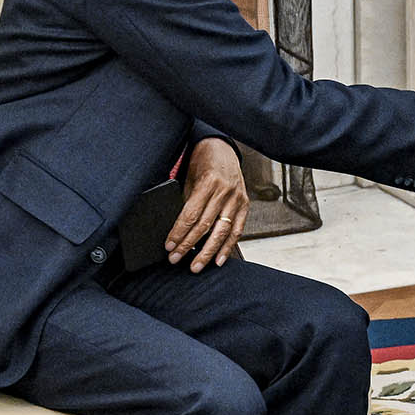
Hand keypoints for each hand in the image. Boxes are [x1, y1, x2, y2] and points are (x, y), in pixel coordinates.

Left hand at [165, 137, 247, 271]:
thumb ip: (187, 202)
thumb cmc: (202, 163)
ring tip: (196, 266)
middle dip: (189, 245)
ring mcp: (237, 199)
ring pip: (221, 232)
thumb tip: (177, 229)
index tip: (169, 246)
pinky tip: (218, 260)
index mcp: (209, 183)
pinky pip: (237, 230)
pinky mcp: (245, 205)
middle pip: (205, 226)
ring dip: (208, 252)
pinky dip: (228, 247)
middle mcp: (225, 192)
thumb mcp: (189, 178)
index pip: (191, 215)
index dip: (179, 233)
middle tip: (176, 259)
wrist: (222, 148)